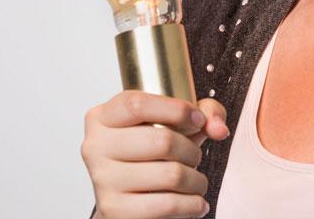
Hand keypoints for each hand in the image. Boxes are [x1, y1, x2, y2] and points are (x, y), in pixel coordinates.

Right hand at [83, 90, 229, 218]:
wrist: (128, 198)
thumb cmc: (151, 153)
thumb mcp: (175, 123)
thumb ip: (205, 111)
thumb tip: (218, 128)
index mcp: (103, 116)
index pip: (137, 104)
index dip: (176, 109)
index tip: (198, 119)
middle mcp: (95, 146)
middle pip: (161, 140)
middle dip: (192, 151)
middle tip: (194, 157)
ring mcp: (102, 179)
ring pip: (170, 174)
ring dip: (196, 180)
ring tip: (196, 182)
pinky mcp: (114, 209)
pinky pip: (167, 204)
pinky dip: (192, 204)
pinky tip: (194, 202)